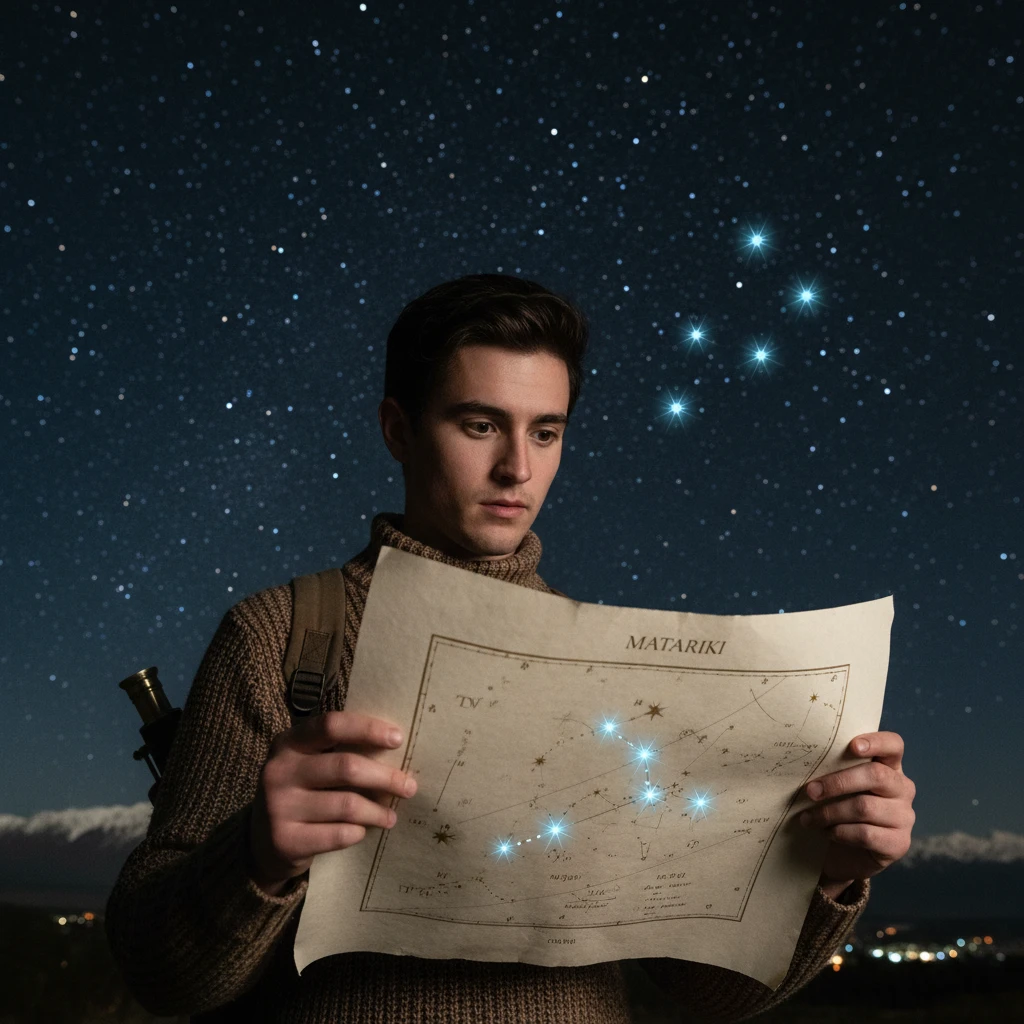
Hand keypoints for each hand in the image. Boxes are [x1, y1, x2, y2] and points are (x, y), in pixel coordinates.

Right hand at [247, 710, 417, 895]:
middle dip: (386, 777)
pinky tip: (362, 831)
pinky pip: (339, 834)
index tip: (398, 738)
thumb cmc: (301, 793)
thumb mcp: (309, 764)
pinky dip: (358, 832)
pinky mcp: (285, 840)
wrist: (263, 843)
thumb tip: (396, 749)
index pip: (331, 725)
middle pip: (347, 767)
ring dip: (377, 811)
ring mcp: (278, 806)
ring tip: (391, 816)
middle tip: (409, 786)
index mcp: (288, 743)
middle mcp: (278, 770)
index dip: (367, 729)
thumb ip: (340, 752)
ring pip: (347, 805)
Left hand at [799, 730, 914, 897]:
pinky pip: (865, 834)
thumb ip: (835, 769)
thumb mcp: (839, 786)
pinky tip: (827, 832)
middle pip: (876, 775)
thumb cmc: (840, 809)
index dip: (876, 742)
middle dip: (837, 782)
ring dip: (829, 812)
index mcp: (889, 766)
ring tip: (808, 818)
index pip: (893, 745)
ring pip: (865, 807)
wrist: (846, 855)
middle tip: (810, 791)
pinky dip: (840, 832)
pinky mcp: (899, 843)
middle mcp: (902, 789)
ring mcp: (904, 817)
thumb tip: (807, 760)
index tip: (852, 746)